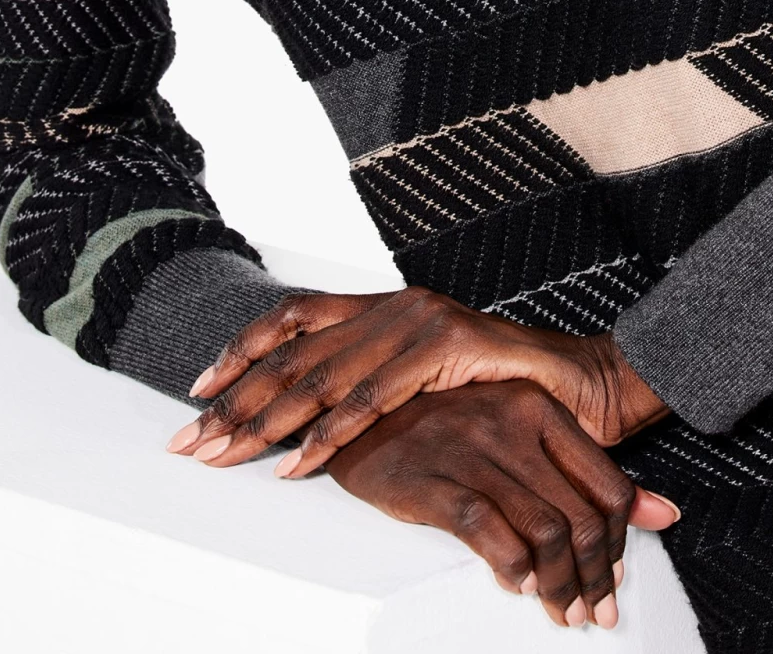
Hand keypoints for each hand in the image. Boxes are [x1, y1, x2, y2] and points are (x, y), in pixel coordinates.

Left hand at [165, 287, 668, 476]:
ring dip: (267, 422)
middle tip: (190, 439)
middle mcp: (396, 305)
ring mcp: (419, 322)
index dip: (242, 348)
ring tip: (225, 456)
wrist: (581, 387)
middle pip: (295, 351)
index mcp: (386, 306)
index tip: (198, 386)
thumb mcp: (426, 380)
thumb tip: (311, 412)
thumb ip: (376, 381)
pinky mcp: (445, 349)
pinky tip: (297, 467)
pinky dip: (329, 437)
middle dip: (236, 398)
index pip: (295, 316)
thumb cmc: (503, 391)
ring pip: (324, 376)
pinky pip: (373, 401)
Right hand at [324, 381, 679, 630]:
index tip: (616, 574)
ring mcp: (472, 448)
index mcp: (538, 407)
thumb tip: (661, 513)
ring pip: (543, 530)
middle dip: (595, 576)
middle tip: (594, 610)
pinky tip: (516, 584)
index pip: (605, 483)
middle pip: (579, 516)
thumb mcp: (517, 430)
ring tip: (560, 609)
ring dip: (559, 584)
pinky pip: (489, 532)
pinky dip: (511, 567)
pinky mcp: (431, 479)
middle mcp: (512, 421)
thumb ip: (580, 469)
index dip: (618, 541)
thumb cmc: (443, 424)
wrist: (359, 412)